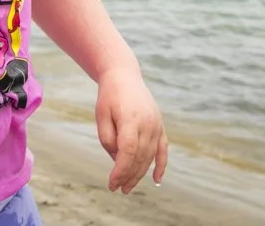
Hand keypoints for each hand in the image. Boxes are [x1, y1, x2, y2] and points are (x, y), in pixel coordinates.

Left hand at [95, 67, 167, 193]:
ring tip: (128, 187)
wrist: (124, 75)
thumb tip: (117, 160)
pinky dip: (161, 165)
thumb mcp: (101, 115)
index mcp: (130, 119)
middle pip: (140, 157)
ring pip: (150, 156)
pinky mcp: (160, 125)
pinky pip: (163, 149)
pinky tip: (157, 180)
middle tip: (117, 189)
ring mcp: (156, 125)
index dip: (120, 170)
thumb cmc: (109, 96)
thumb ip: (108, 138)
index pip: (128, 152)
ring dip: (140, 174)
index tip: (111, 183)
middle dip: (128, 176)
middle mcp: (147, 123)